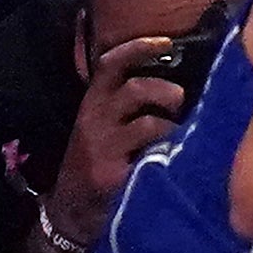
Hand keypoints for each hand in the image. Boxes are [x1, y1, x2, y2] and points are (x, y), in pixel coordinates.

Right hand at [43, 32, 188, 251]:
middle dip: (166, 90)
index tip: (167, 42)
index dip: (137, 48)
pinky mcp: (113, 175)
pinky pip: (151, 159)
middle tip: (182, 101)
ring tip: (182, 136)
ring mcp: (104, 148)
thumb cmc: (98, 162)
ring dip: (174, 127)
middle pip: (135, 89)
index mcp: (95, 102)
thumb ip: (128, 105)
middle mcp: (96, 119)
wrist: (70, 210)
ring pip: (148, 124)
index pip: (110, 64)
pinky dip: (169, 157)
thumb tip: (177, 83)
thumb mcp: (103, 126)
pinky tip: (177, 162)